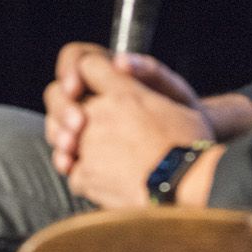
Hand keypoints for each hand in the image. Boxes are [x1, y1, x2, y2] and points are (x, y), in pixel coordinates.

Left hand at [61, 52, 211, 208]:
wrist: (188, 186)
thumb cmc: (190, 145)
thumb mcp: (178, 101)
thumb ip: (146, 79)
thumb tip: (120, 65)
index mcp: (124, 92)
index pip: (88, 65)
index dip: (88, 74)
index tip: (90, 85)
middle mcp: (100, 114)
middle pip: (63, 99)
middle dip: (67, 108)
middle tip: (79, 124)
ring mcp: (88, 145)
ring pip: (60, 135)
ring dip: (70, 141)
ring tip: (93, 153)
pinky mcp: (85, 175)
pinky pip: (72, 171)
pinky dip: (84, 175)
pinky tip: (103, 178)